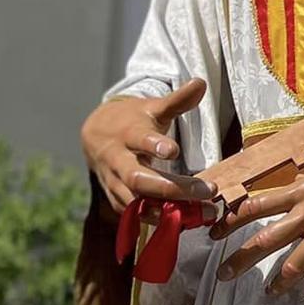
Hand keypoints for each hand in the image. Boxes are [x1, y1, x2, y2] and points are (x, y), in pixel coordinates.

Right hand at [81, 80, 214, 217]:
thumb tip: (200, 83)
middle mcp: (117, 162)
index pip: (138, 139)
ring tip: (201, 212)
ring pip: (137, 202)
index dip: (153, 145)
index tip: (173, 150)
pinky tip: (188, 221)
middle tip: (206, 190)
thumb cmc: (132, 121)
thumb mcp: (152, 108)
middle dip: (172, 188)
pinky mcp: (118, 201)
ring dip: (168, 210)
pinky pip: (136, 216)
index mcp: (127, 134)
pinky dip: (160, 221)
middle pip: (139, 179)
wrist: (96, 136)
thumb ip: (177, 101)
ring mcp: (115, 184)